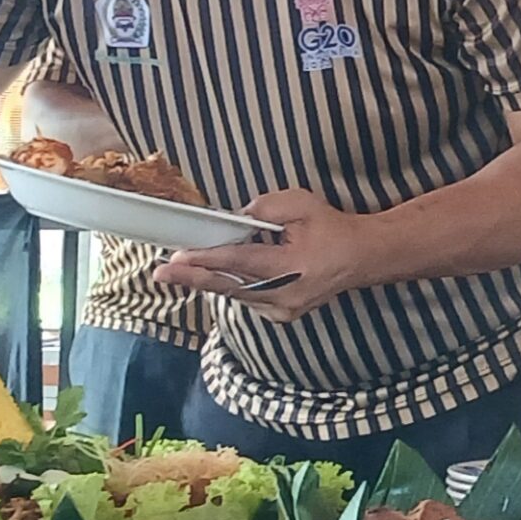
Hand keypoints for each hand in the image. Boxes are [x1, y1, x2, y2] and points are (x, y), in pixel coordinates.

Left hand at [154, 188, 385, 322]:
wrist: (360, 257)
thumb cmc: (332, 228)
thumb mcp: (301, 204)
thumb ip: (264, 208)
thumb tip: (235, 219)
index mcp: (291, 267)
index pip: (240, 263)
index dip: (206, 260)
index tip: (178, 258)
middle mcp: (284, 296)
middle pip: (229, 286)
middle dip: (192, 278)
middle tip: (160, 273)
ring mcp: (282, 310)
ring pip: (235, 295)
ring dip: (208, 281)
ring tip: (178, 272)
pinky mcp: (281, 314)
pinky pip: (246, 299)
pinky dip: (230, 286)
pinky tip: (213, 275)